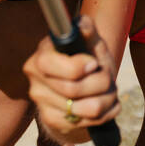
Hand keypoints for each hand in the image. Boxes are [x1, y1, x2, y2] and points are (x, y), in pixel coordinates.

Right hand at [24, 14, 121, 143]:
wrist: (84, 92)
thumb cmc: (89, 61)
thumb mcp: (92, 44)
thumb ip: (88, 31)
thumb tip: (82, 24)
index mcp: (42, 55)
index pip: (48, 64)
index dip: (76, 66)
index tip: (93, 63)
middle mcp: (35, 80)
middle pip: (73, 89)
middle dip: (102, 82)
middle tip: (107, 77)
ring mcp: (42, 103)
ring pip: (89, 107)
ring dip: (109, 98)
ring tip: (109, 91)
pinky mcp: (53, 121)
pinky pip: (92, 120)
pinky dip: (108, 112)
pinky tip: (105, 104)